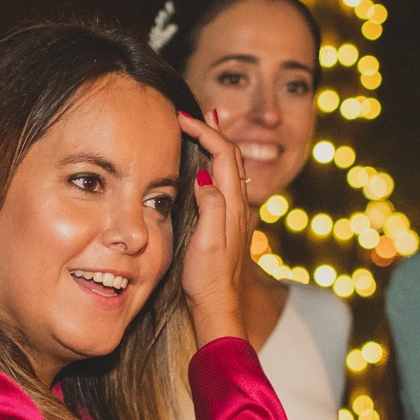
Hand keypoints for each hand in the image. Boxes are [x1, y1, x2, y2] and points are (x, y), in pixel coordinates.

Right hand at [175, 110, 250, 347]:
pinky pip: (221, 181)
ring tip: (198, 131)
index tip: (182, 119)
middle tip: (191, 116)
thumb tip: (205, 177)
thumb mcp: (208, 241)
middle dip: (212, 130)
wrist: (217, 303)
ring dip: (213, 144)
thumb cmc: (210, 276)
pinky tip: (199, 167)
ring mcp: (233, 212)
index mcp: (233, 203)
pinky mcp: (225, 221)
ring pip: (227, 166)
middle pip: (230, 154)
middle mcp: (238, 204)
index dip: (205, 131)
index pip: (223, 153)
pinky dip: (210, 163)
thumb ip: (211, 206)